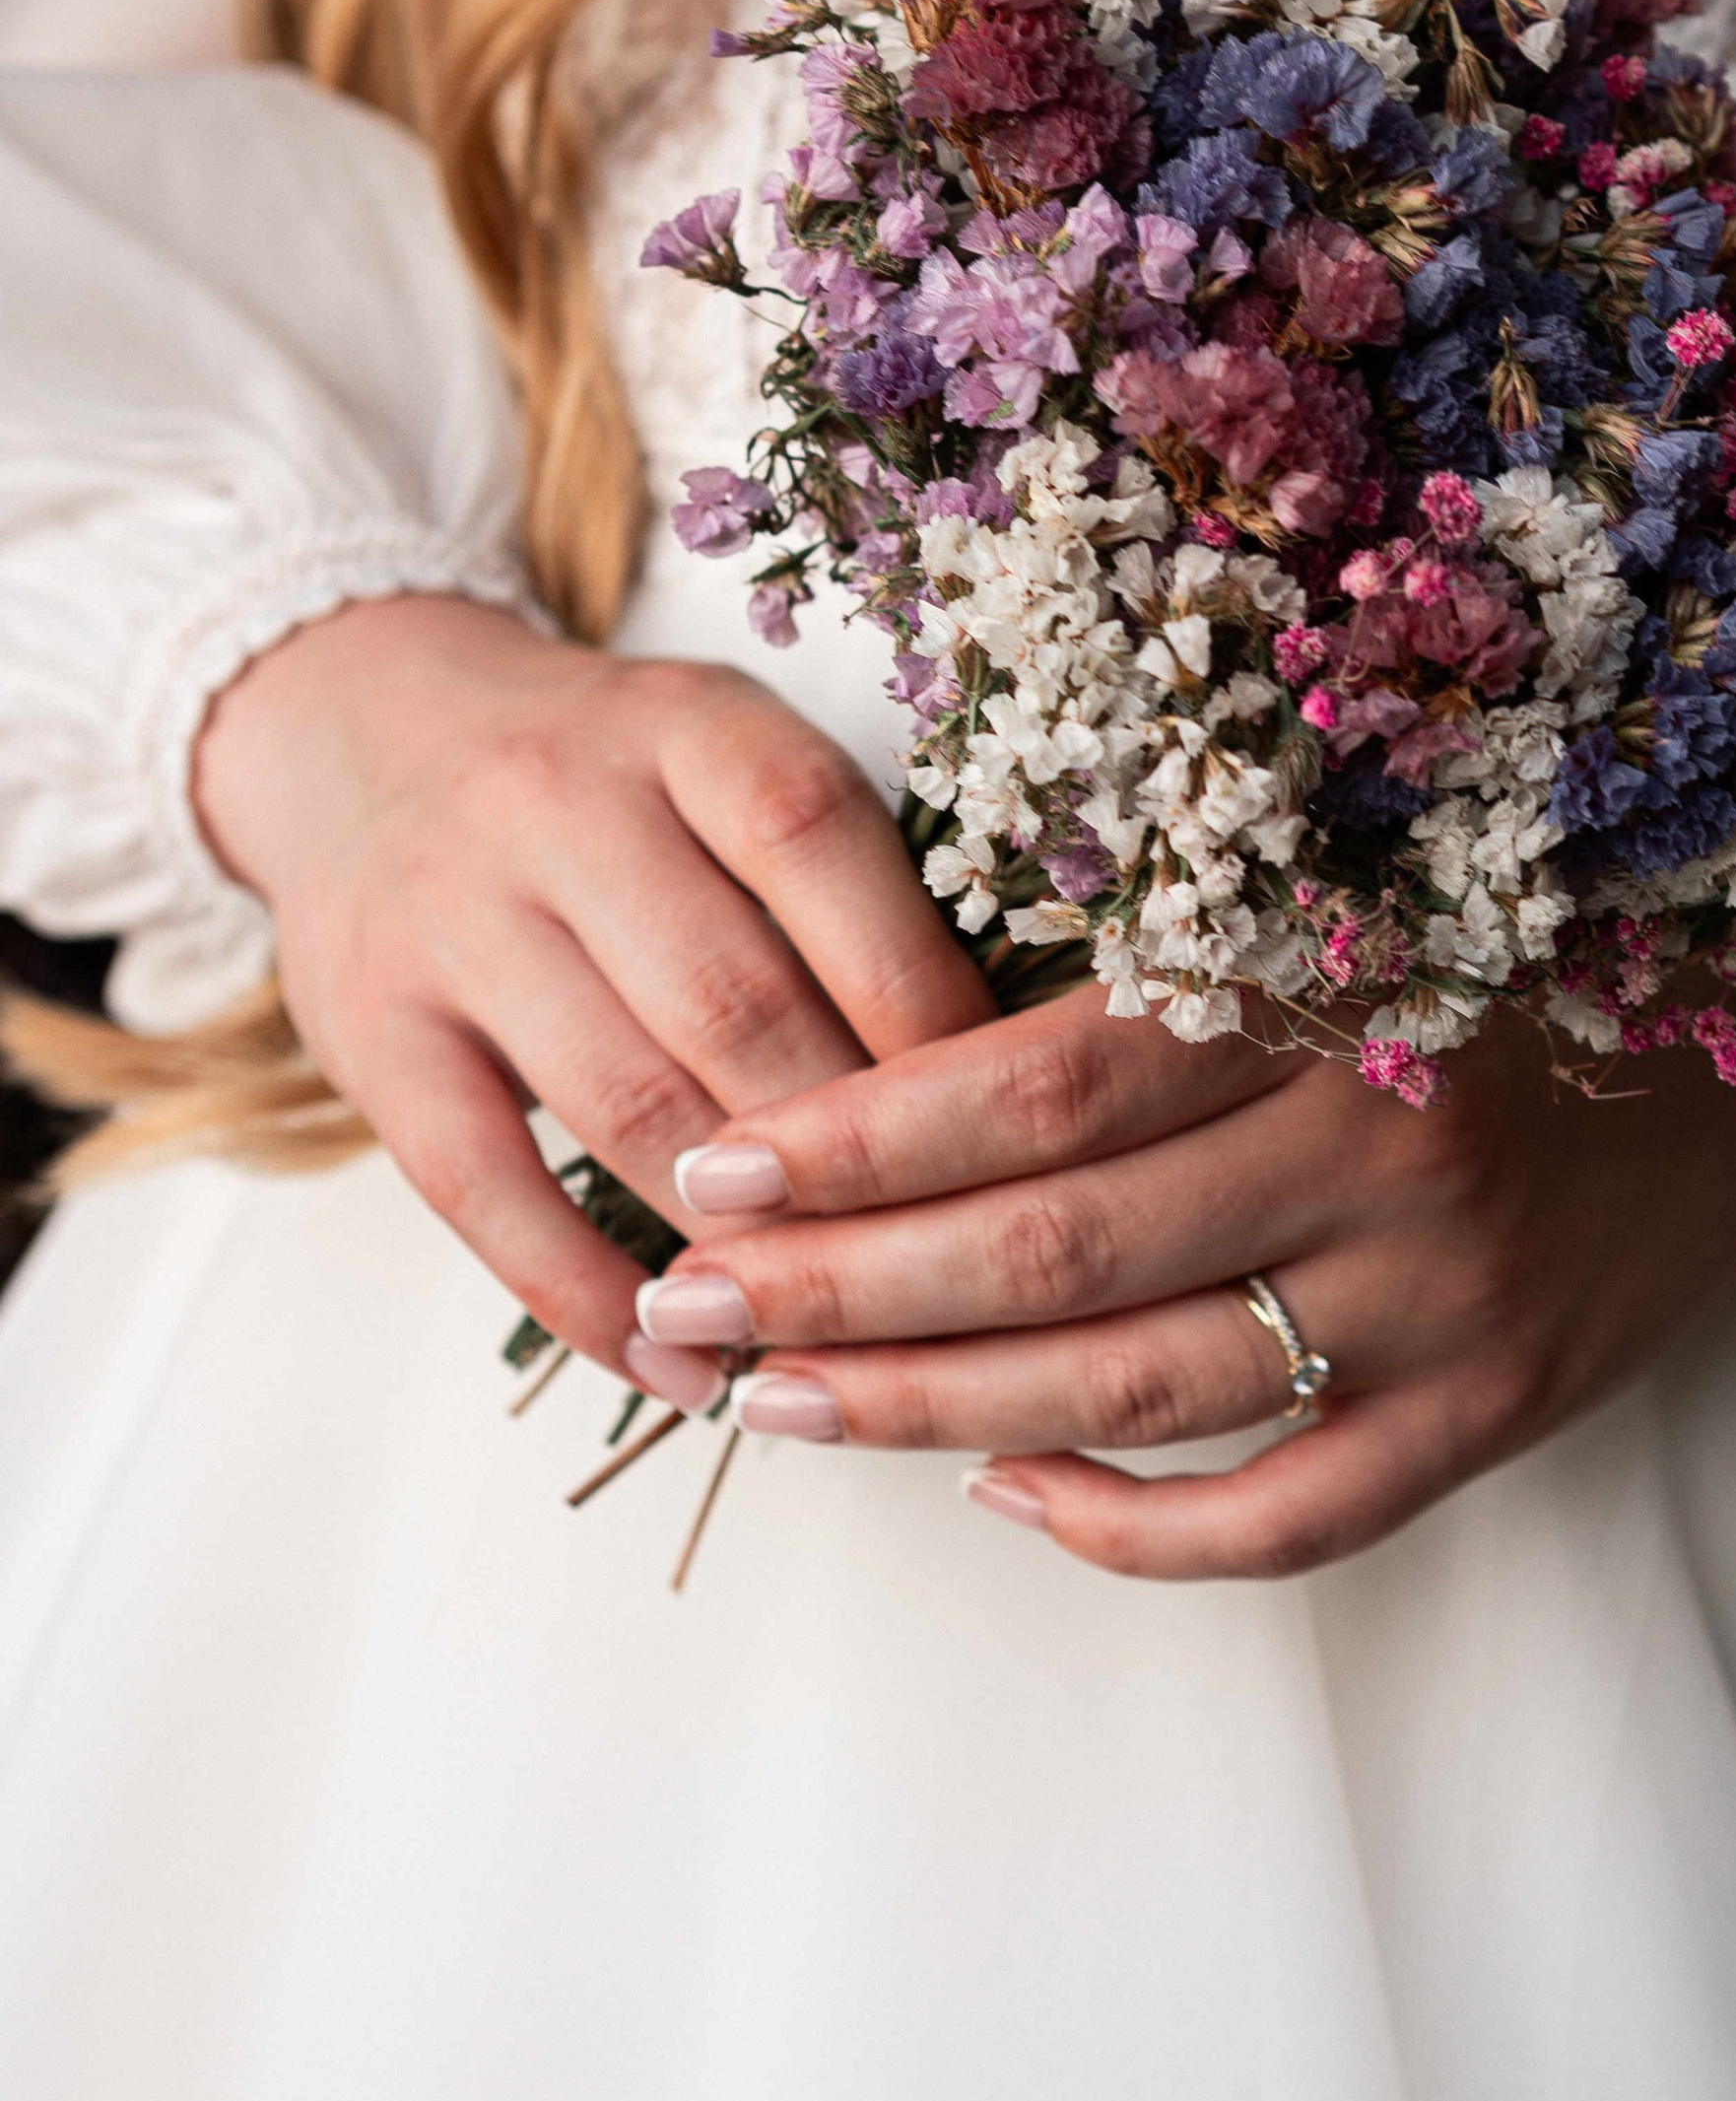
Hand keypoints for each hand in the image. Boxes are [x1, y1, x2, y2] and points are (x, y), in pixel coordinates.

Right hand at [192, 593, 991, 1384]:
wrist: (360, 730)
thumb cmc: (611, 780)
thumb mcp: (729, 758)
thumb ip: (845, 878)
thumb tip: (1006, 1067)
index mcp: (688, 727)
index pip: (822, 852)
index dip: (924, 998)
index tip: (1009, 1121)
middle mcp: (557, 806)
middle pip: (734, 1002)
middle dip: (854, 1148)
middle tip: (946, 1256)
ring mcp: (450, 920)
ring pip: (625, 1103)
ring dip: (741, 1238)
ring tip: (840, 1333)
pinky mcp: (370, 1034)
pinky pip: (487, 1191)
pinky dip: (589, 1299)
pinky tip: (681, 1373)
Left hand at [641, 967, 1735, 1578]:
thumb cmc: (1506, 961)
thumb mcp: (1346, 905)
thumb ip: (1160, 967)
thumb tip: (896, 1058)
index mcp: (1332, 989)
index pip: (1043, 1079)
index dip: (864, 1136)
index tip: (720, 1165)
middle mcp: (1389, 1152)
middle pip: (1058, 1251)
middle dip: (844, 1291)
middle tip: (687, 1307)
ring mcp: (1449, 1306)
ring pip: (1141, 1393)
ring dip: (934, 1410)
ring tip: (781, 1402)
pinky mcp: (1496, 1418)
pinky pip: (1287, 1519)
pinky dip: (1132, 1529)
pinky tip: (1010, 1493)